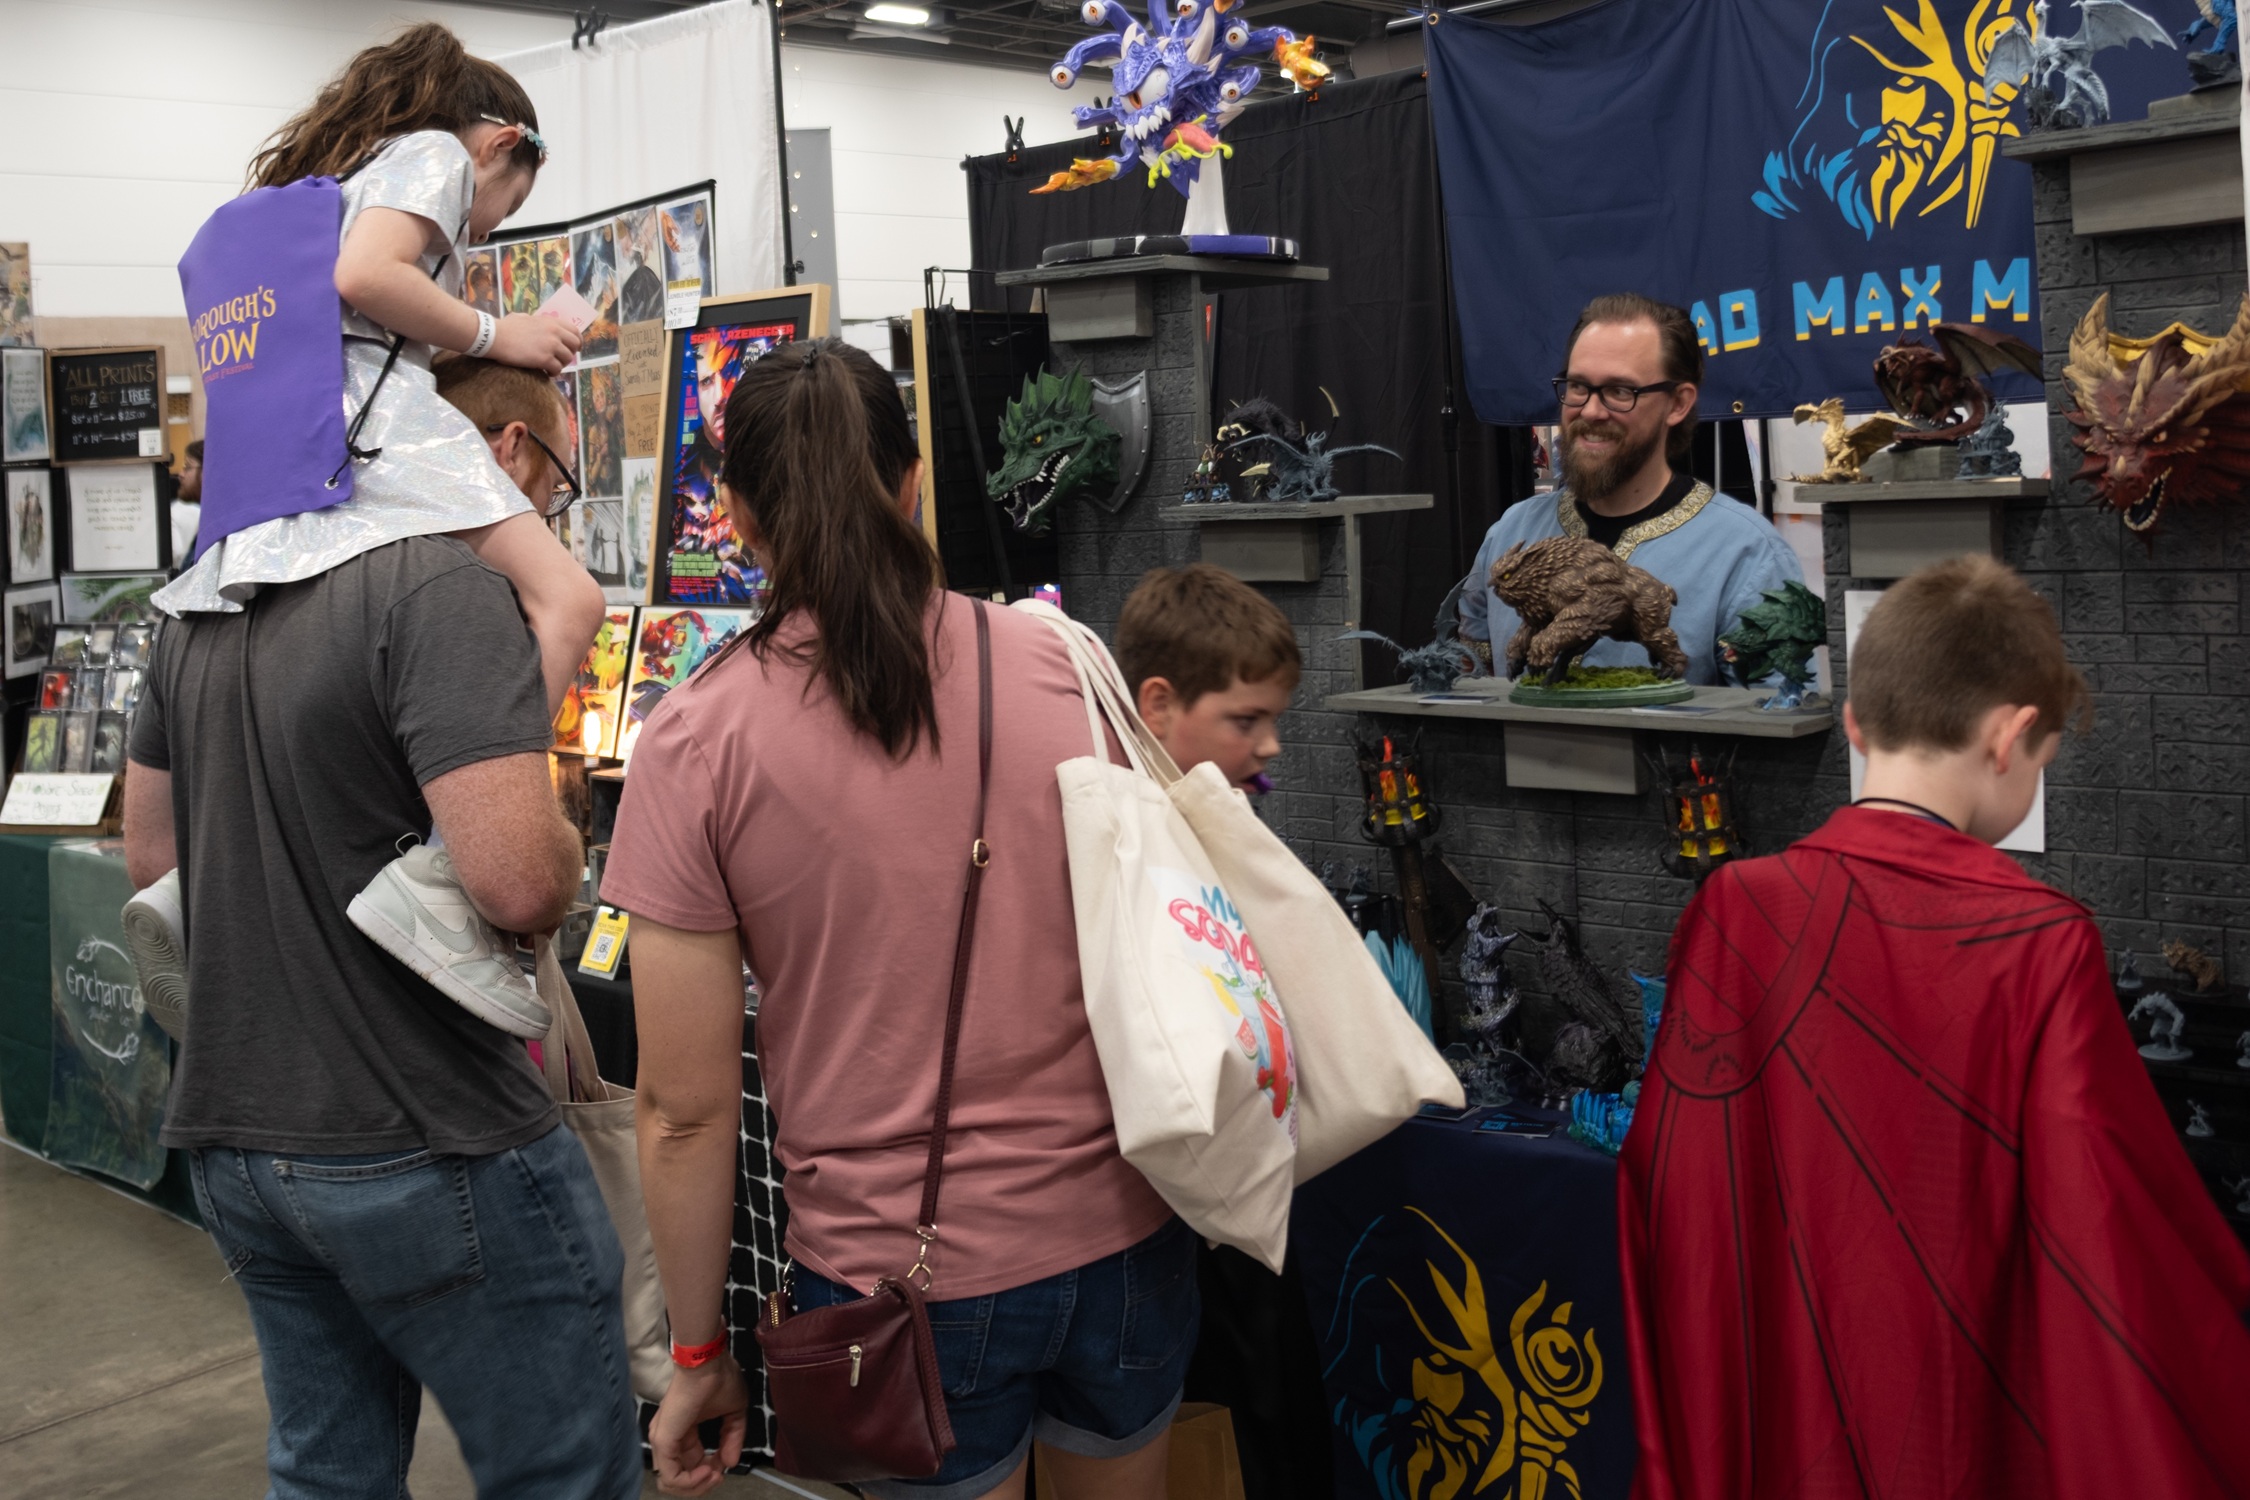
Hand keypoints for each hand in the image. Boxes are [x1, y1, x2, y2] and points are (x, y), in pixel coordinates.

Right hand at [488, 313, 580, 375]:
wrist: (495, 337)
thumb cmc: (505, 327)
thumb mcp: (523, 317)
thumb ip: (533, 320)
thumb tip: (531, 320)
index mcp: (551, 322)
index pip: (574, 331)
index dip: (577, 341)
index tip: (575, 348)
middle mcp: (555, 332)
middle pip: (574, 345)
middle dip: (570, 354)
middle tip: (562, 360)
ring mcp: (551, 345)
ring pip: (567, 359)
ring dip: (560, 365)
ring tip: (550, 367)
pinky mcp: (545, 359)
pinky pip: (557, 369)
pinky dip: (553, 373)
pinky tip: (546, 373)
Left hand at [650, 1355, 749, 1496]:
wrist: (707, 1363)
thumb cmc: (720, 1379)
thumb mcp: (734, 1413)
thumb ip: (732, 1439)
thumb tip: (731, 1463)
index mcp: (683, 1431)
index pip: (691, 1464)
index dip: (711, 1470)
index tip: (727, 1463)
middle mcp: (668, 1438)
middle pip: (679, 1478)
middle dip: (703, 1483)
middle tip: (720, 1475)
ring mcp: (663, 1440)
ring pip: (671, 1483)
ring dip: (696, 1486)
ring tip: (715, 1475)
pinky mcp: (663, 1441)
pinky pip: (670, 1476)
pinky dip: (691, 1482)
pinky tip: (709, 1471)